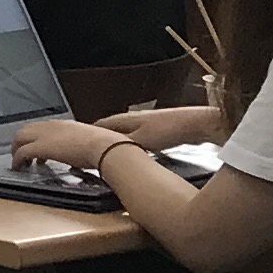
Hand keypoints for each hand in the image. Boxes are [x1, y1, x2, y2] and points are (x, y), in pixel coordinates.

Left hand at [10, 118, 121, 169]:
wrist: (105, 146)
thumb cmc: (106, 146)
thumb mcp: (92, 141)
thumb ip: (84, 145)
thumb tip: (86, 154)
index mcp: (64, 124)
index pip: (42, 127)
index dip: (36, 136)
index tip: (36, 145)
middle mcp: (52, 126)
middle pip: (26, 129)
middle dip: (21, 141)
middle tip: (21, 154)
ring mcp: (45, 135)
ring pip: (19, 138)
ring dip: (17, 149)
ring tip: (19, 162)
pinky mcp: (41, 147)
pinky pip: (21, 153)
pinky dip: (17, 160)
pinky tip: (18, 167)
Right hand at [99, 103, 224, 146]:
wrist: (193, 124)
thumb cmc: (166, 130)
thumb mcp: (138, 142)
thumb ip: (120, 146)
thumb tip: (101, 152)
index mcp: (123, 119)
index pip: (97, 125)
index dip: (87, 135)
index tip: (79, 144)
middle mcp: (131, 118)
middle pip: (110, 129)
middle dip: (100, 139)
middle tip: (93, 152)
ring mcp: (144, 122)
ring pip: (124, 133)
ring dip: (117, 142)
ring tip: (112, 155)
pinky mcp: (156, 129)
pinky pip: (136, 137)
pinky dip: (131, 145)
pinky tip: (135, 154)